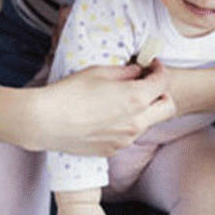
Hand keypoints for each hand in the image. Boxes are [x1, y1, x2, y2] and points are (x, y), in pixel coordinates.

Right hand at [25, 62, 175, 155]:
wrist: (45, 122)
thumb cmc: (68, 93)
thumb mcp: (98, 72)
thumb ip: (124, 71)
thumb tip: (137, 72)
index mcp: (135, 98)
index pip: (163, 82)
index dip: (160, 69)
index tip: (152, 64)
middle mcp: (136, 121)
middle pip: (168, 107)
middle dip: (163, 93)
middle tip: (148, 84)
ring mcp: (126, 139)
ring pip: (150, 122)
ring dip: (145, 109)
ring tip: (124, 99)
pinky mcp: (113, 149)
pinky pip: (130, 135)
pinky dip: (128, 123)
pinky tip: (108, 115)